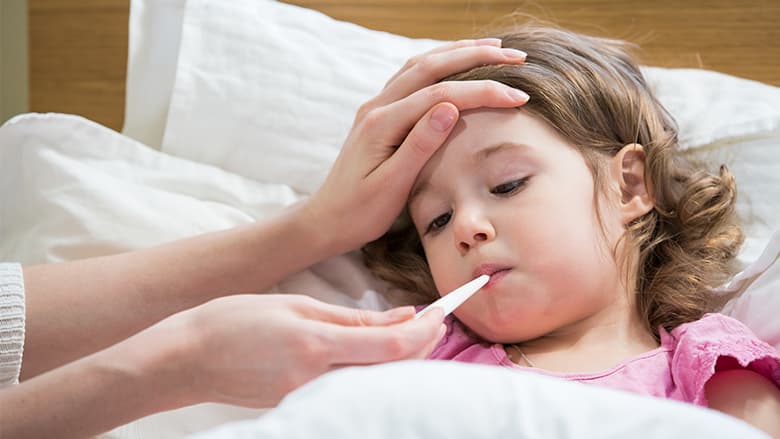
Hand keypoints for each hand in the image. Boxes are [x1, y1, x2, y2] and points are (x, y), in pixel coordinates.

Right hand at [183, 294, 444, 407]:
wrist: (187, 359)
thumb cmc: (235, 321)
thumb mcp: (297, 306)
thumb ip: (353, 317)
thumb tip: (403, 316)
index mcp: (316, 347)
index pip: (391, 347)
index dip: (426, 332)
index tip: (443, 313)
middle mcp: (317, 381)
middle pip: (391, 370)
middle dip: (423, 346)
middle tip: (436, 320)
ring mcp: (309, 399)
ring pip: (375, 381)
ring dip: (402, 358)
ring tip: (415, 331)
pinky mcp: (301, 406)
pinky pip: (351, 388)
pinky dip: (374, 369)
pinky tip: (379, 351)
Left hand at [305, 39, 528, 253]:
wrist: (327, 220)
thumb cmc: (360, 212)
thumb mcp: (391, 186)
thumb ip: (419, 145)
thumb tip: (450, 107)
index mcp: (382, 124)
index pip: (440, 94)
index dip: (481, 90)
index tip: (518, 95)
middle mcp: (377, 106)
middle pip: (431, 66)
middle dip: (476, 56)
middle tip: (516, 55)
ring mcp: (377, 106)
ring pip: (421, 65)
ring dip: (458, 52)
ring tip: (494, 47)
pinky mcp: (380, 113)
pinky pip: (412, 77)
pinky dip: (440, 63)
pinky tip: (457, 63)